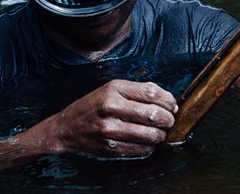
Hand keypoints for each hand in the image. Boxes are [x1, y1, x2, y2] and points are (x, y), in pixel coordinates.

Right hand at [20, 79, 177, 157]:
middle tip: (169, 121)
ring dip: (161, 135)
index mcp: (114, 89)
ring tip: (158, 132)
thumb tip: (169, 102)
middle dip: (168, 119)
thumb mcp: (111, 90)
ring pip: (151, 135)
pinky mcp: (111, 148)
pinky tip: (145, 142)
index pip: (152, 93)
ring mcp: (110, 130)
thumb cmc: (94, 106)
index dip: (168, 100)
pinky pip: (142, 150)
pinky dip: (149, 147)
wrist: (67, 128)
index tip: (172, 105)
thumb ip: (138, 92)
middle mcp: (111, 108)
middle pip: (155, 115)